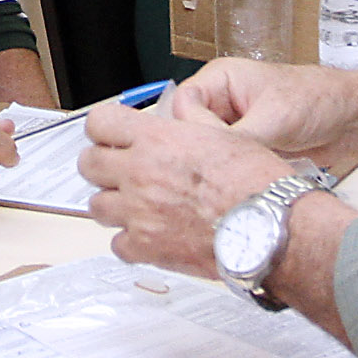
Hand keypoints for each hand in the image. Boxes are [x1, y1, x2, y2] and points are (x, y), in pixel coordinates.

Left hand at [76, 102, 293, 271]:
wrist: (271, 228)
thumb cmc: (257, 185)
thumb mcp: (225, 134)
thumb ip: (192, 122)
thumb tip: (183, 110)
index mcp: (157, 140)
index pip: (100, 122)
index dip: (104, 129)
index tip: (111, 136)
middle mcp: (140, 173)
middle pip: (87, 164)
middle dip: (101, 166)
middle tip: (118, 171)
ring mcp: (139, 212)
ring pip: (95, 206)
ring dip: (112, 205)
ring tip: (135, 206)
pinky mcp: (146, 248)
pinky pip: (117, 245)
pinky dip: (129, 242)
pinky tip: (148, 236)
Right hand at [168, 57, 357, 159]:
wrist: (353, 120)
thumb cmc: (321, 99)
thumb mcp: (275, 118)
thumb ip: (237, 137)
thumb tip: (209, 158)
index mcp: (221, 78)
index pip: (184, 104)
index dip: (194, 127)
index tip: (212, 147)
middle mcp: (222, 100)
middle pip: (191, 129)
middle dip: (208, 149)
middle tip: (224, 166)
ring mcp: (233, 125)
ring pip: (208, 149)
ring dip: (224, 162)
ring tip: (243, 169)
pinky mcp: (246, 145)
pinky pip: (227, 162)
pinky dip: (236, 171)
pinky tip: (250, 174)